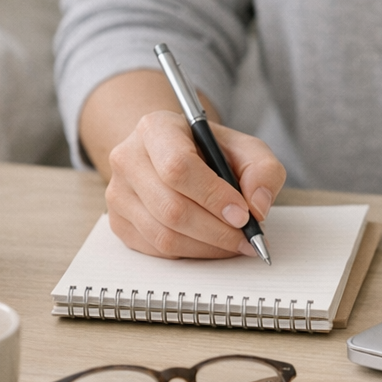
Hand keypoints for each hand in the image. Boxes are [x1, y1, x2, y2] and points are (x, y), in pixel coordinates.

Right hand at [105, 110, 285, 258]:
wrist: (171, 155)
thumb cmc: (208, 151)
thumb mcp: (244, 148)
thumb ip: (263, 170)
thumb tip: (257, 207)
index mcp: (156, 128)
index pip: (178, 167)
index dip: (213, 196)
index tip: (243, 214)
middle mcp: (128, 158)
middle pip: (171, 207)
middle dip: (216, 230)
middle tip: (247, 238)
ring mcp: (118, 193)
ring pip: (163, 235)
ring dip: (207, 247)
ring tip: (234, 243)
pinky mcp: (118, 222)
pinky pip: (156, 250)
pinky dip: (191, 253)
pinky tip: (211, 244)